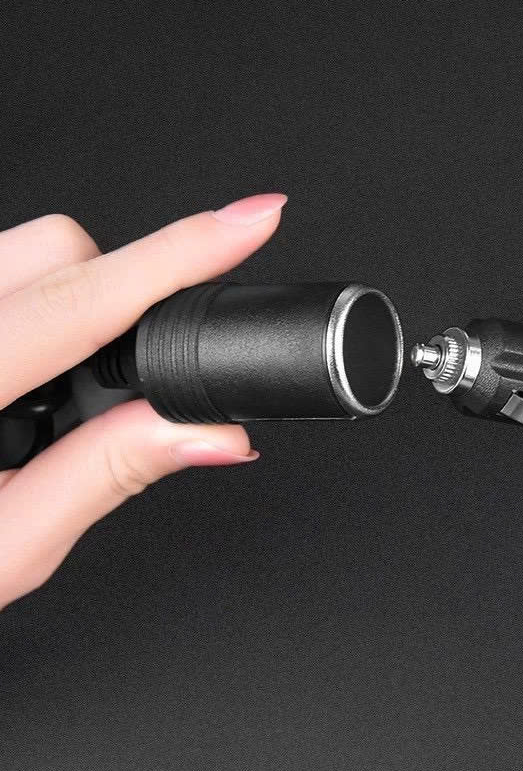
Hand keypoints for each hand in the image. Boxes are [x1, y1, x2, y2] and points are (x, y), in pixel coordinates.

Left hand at [0, 193, 285, 608]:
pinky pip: (3, 275)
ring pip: (26, 252)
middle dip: (117, 298)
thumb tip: (205, 433)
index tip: (251, 221)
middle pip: (56, 251)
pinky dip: (34, 311)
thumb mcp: (3, 550)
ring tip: (43, 393)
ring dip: (70, 303)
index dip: (178, 258)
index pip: (80, 304)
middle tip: (112, 383)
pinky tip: (16, 380)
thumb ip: (104, 478)